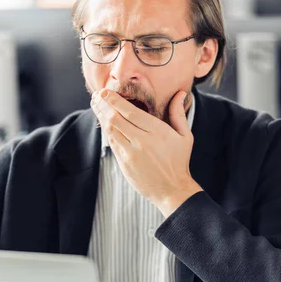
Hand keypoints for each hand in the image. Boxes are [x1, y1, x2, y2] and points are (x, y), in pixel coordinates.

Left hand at [90, 89, 202, 216]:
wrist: (172, 190)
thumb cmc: (179, 162)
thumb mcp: (185, 137)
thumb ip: (178, 114)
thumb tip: (180, 94)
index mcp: (158, 132)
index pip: (131, 112)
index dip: (115, 101)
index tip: (105, 91)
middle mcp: (143, 142)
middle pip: (117, 119)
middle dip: (104, 105)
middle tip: (97, 95)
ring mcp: (131, 154)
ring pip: (111, 131)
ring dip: (101, 116)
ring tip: (96, 104)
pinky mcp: (124, 164)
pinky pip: (112, 143)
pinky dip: (106, 131)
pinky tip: (103, 122)